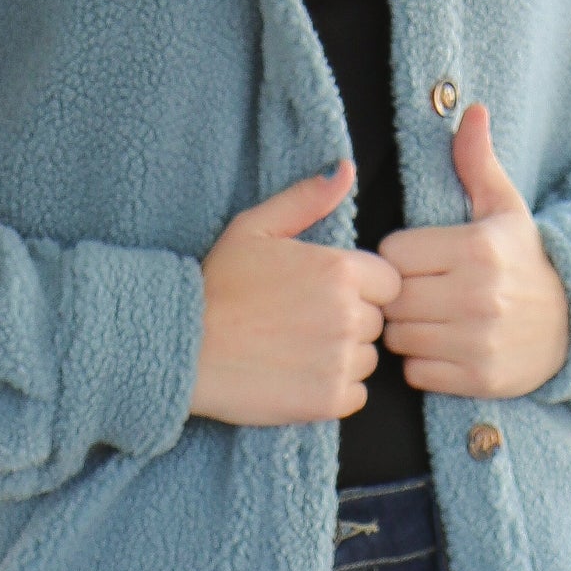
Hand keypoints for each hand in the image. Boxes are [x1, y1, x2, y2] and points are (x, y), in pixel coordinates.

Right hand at [190, 160, 404, 425]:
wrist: (182, 348)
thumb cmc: (216, 285)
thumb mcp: (255, 227)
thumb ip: (306, 199)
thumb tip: (346, 170)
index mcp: (340, 269)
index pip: (388, 282)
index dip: (359, 289)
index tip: (321, 295)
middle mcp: (349, 314)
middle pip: (376, 321)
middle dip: (348, 322)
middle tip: (300, 324)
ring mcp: (341, 359)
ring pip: (366, 359)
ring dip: (341, 357)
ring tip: (295, 351)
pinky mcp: (329, 400)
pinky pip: (356, 395)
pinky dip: (333, 391)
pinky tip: (298, 377)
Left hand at [379, 105, 569, 398]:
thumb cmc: (526, 261)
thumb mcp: (506, 210)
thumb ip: (478, 163)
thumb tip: (471, 110)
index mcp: (477, 248)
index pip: (394, 253)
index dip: (401, 257)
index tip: (421, 260)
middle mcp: (477, 296)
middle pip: (392, 298)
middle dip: (400, 295)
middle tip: (422, 291)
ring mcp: (478, 340)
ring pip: (399, 337)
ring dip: (407, 330)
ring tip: (432, 318)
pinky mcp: (479, 378)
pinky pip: (417, 372)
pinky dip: (423, 363)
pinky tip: (444, 346)